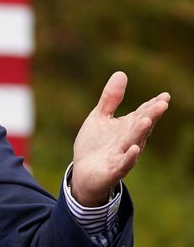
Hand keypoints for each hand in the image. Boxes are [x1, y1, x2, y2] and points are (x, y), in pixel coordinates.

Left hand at [71, 71, 169, 205]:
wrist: (83, 173)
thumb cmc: (95, 145)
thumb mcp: (100, 117)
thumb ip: (110, 99)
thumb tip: (121, 73)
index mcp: (127, 127)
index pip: (142, 114)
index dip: (152, 105)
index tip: (164, 96)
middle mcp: (129, 140)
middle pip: (141, 126)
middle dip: (151, 115)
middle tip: (163, 103)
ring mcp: (122, 156)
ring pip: (133, 142)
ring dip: (140, 132)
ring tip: (147, 120)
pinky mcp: (113, 170)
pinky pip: (124, 164)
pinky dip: (129, 157)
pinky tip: (134, 149)